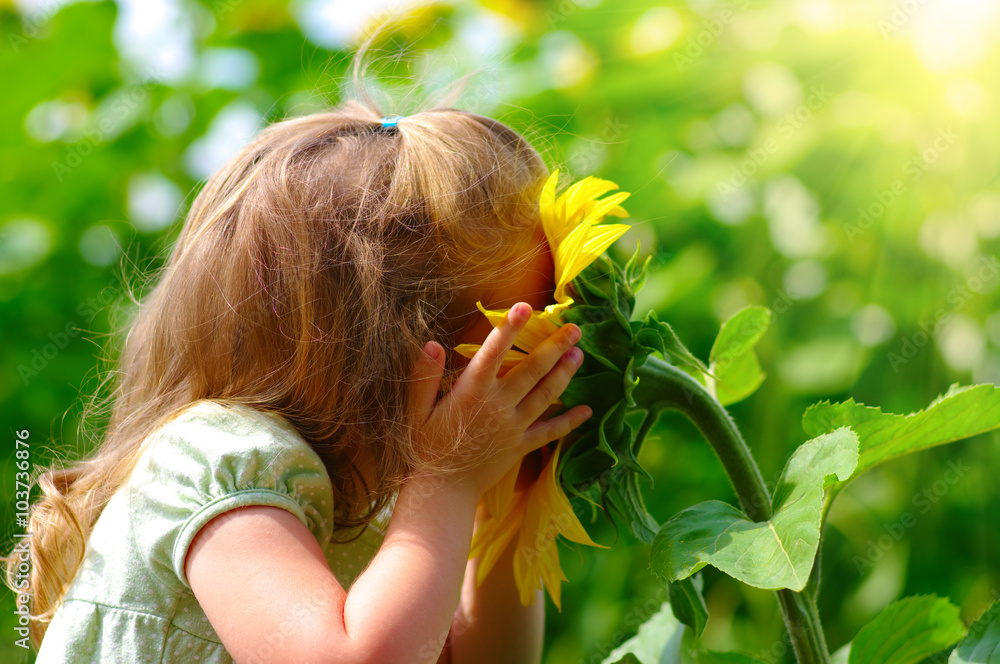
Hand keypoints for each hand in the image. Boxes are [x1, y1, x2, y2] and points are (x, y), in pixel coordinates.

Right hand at [408, 303, 591, 497]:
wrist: (440, 493)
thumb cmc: (423, 448)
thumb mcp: (415, 411)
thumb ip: (424, 377)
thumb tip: (431, 344)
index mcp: (471, 392)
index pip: (493, 352)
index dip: (509, 329)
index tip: (525, 306)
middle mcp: (498, 406)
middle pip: (532, 371)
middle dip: (554, 347)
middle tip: (575, 328)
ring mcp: (513, 427)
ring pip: (546, 396)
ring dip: (565, 374)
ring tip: (580, 354)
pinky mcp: (520, 446)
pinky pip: (549, 432)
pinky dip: (568, 421)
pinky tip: (586, 410)